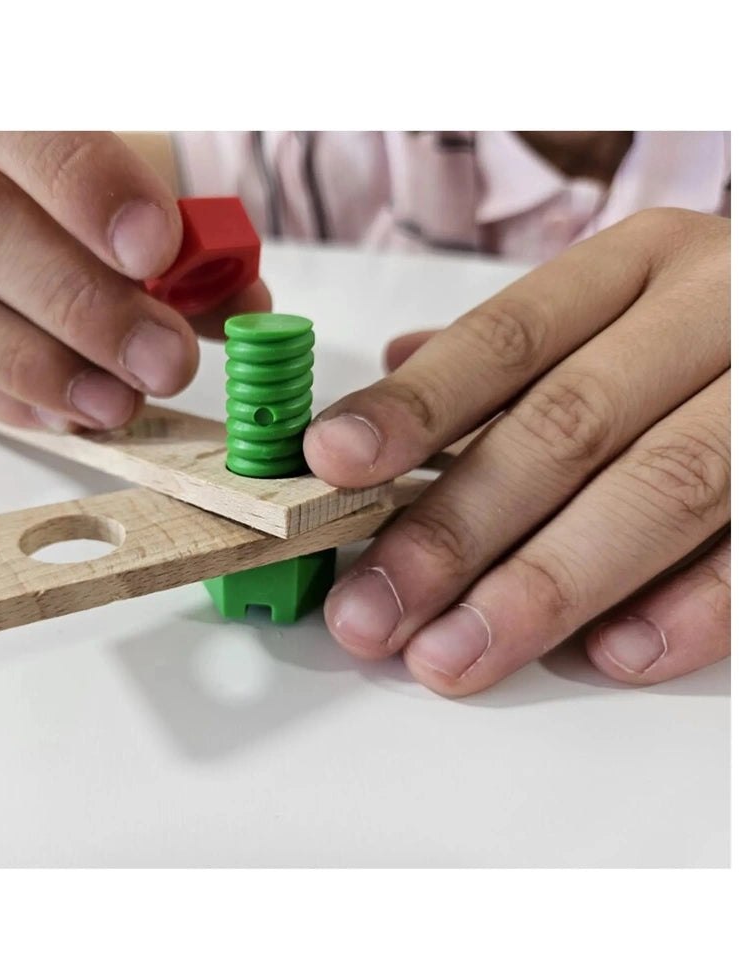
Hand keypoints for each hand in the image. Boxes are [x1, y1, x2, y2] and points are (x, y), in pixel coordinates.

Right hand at [0, 132, 269, 431]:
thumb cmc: (96, 191)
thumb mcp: (152, 193)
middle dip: (82, 306)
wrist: (29, 199)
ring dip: (38, 367)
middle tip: (164, 360)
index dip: (88, 192)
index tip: (157, 252)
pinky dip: (6, 398)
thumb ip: (198, 246)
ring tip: (119, 403)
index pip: (26, 128)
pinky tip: (71, 414)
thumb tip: (245, 306)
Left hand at [304, 209, 729, 695]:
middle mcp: (712, 313)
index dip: (415, 406)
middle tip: (375, 612)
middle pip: (566, 428)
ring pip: (660, 490)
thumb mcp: (619, 305)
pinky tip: (609, 654)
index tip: (332, 464)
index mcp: (638, 265)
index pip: (506, 338)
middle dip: (456, 531)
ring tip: (455, 656)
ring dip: (544, 589)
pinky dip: (690, 606)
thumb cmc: (707, 322)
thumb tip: (390, 374)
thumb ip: (510, 354)